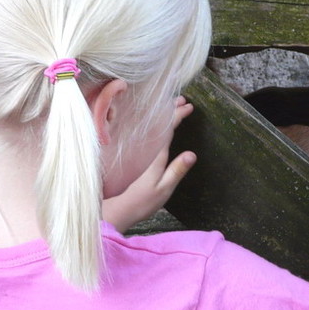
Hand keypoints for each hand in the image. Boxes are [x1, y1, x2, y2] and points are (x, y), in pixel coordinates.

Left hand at [103, 97, 196, 232]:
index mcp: (153, 154)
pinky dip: (149, 123)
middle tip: (182, 100)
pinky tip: (154, 122)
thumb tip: (192, 154)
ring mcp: (136, 150)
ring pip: (148, 126)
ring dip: (160, 114)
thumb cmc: (142, 201)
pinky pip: (141, 132)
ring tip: (172, 106)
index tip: (189, 107)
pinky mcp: (131, 155)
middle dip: (170, 110)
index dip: (177, 115)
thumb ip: (177, 171)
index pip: (166, 128)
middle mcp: (143, 148)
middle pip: (157, 123)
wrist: (117, 209)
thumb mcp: (164, 189)